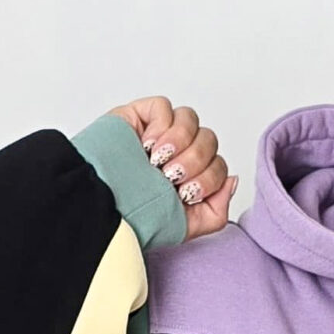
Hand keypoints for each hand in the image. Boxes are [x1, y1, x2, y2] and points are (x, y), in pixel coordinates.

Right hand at [108, 96, 236, 237]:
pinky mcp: (139, 116)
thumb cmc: (134, 218)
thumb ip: (217, 210)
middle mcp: (176, 154)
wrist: (101, 207)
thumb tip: (232, 180)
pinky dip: (160, 127)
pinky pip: (165, 107)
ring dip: (180, 144)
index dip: (209, 178)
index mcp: (188, 177)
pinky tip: (147, 147)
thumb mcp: (184, 226)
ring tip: (157, 162)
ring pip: (191, 119)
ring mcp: (158, 134)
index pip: (218, 164)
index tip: (185, 194)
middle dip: (195, 163)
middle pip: (209, 139)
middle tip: (170, 178)